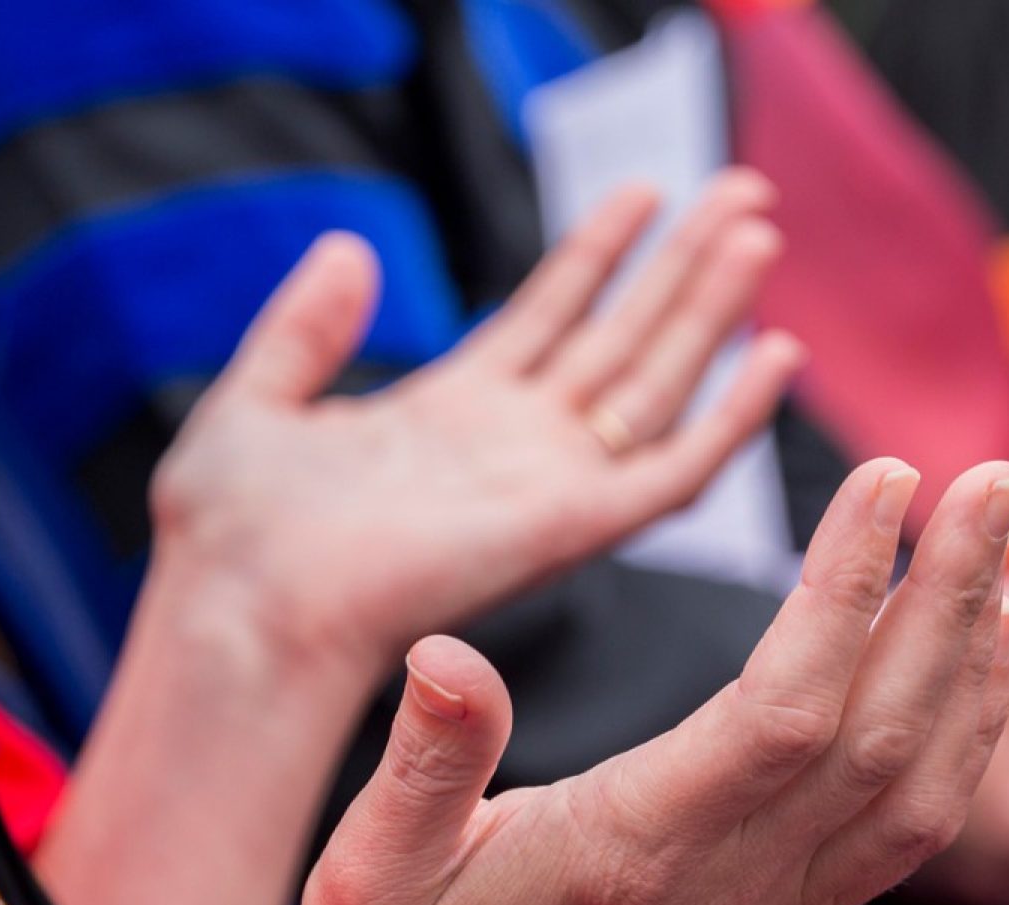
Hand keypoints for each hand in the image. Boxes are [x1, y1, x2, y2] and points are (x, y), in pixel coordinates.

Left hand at [149, 170, 800, 676]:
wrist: (244, 609)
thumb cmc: (233, 533)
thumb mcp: (257, 398)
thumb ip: (306, 325)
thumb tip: (348, 248)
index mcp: (448, 415)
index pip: (547, 317)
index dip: (597, 252)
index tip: (643, 191)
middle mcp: (513, 448)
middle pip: (621, 339)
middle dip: (681, 267)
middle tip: (743, 193)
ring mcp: (549, 485)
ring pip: (656, 383)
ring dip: (710, 309)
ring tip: (758, 229)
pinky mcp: (572, 528)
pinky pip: (675, 471)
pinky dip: (731, 418)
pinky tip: (775, 353)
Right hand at [284, 459, 1008, 904]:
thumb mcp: (379, 866)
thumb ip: (428, 760)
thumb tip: (447, 653)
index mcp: (640, 843)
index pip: (783, 706)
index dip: (846, 590)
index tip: (888, 479)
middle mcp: (737, 878)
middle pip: (885, 725)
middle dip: (949, 591)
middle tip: (999, 476)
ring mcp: (781, 903)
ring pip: (921, 776)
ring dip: (972, 652)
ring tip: (997, 536)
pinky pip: (915, 820)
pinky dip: (966, 729)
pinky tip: (975, 653)